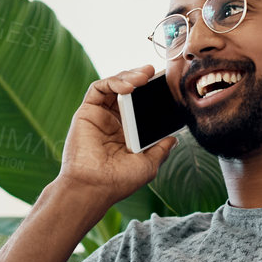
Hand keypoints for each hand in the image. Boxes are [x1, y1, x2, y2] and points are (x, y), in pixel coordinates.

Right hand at [58, 65, 177, 204]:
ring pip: (114, 85)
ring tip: (144, 76)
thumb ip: (160, 149)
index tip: (167, 85)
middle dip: (143, 80)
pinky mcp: (87, 112)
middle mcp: (113, 122)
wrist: (94, 187)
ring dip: (130, 76)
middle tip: (157, 74)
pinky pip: (99, 88)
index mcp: (127, 133)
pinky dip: (114, 81)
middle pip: (129, 92)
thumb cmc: (118, 181)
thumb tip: (174, 138)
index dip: (152, 94)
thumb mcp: (148, 165)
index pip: (141, 105)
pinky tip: (129, 85)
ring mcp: (100, 116)